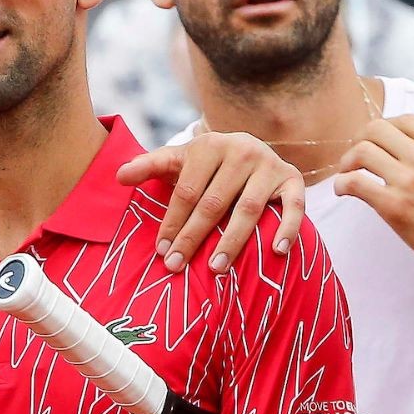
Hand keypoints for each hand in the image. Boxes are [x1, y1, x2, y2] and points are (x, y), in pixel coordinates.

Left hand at [117, 131, 305, 273]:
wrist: (251, 151)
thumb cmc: (208, 165)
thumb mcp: (179, 161)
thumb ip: (150, 167)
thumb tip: (118, 176)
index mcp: (209, 145)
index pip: (187, 191)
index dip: (172, 222)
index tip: (162, 252)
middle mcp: (241, 151)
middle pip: (213, 202)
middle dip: (193, 237)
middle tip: (177, 266)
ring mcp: (269, 165)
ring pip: (248, 208)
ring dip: (232, 240)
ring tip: (215, 268)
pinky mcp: (293, 179)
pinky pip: (294, 206)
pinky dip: (288, 228)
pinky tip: (276, 251)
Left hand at [334, 113, 413, 267]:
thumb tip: (399, 147)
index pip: (402, 120)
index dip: (383, 128)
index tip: (377, 141)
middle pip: (376, 129)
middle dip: (360, 140)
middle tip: (356, 156)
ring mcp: (408, 179)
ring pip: (361, 151)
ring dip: (347, 161)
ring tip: (348, 173)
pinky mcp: (394, 205)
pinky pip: (354, 182)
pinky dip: (342, 184)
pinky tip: (344, 190)